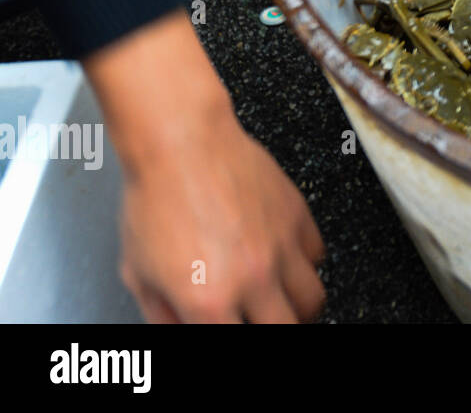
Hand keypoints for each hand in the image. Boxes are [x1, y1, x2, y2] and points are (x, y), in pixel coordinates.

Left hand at [84, 11, 325, 321]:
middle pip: (287, 330)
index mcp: (208, 301)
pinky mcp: (296, 216)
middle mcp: (252, 278)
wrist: (180, 141)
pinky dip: (304, 263)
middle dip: (272, 329)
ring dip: (296, 305)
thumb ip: (162, 314)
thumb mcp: (138, 272)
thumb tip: (180, 328)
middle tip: (260, 321)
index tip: (228, 327)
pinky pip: (317, 255)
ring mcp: (281, 246)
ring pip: (312, 299)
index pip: (238, 345)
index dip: (230, 339)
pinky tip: (283, 257)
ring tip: (280, 300)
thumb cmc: (153, 198)